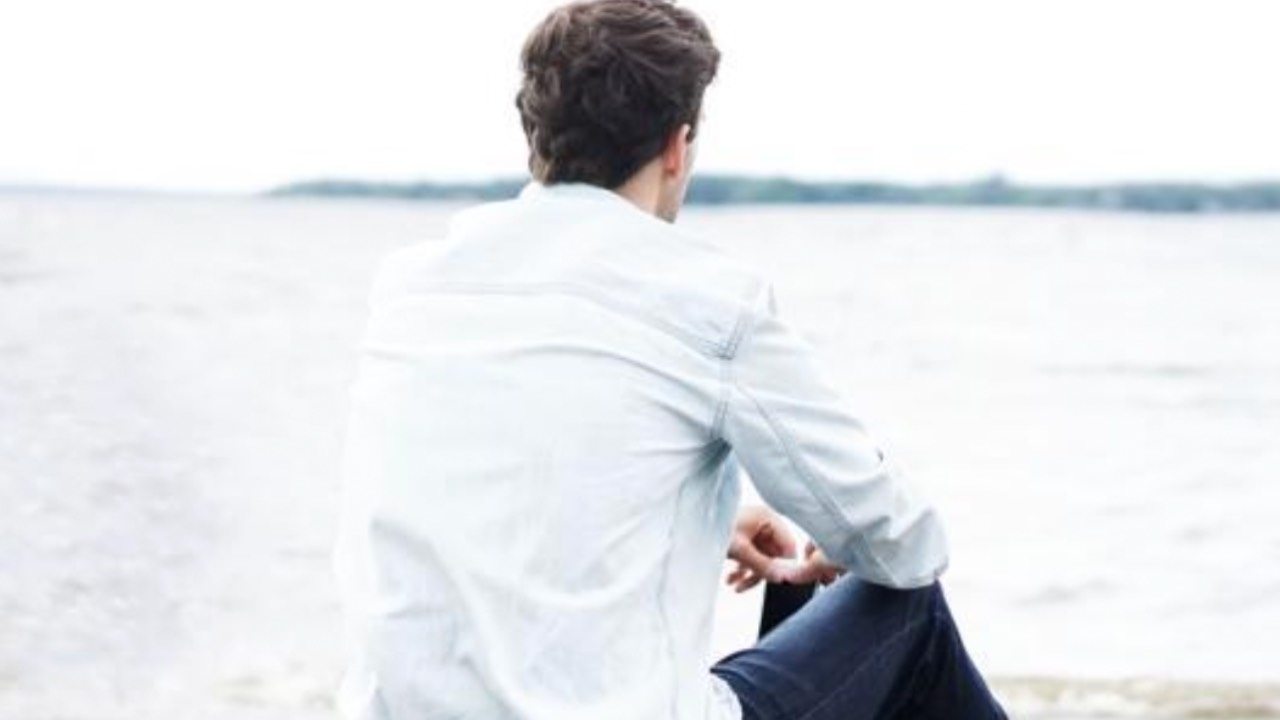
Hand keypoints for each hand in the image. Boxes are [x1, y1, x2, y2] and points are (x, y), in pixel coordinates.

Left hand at [725, 506, 845, 592]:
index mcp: (769, 518)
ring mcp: (754, 529)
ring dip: (749, 573)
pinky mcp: (745, 537)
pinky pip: (752, 557)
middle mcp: (764, 522)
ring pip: (762, 558)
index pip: (789, 546)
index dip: (786, 566)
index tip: (783, 582)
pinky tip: (732, 579)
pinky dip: (743, 569)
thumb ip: (762, 565)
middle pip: (775, 555)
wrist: (691, 523)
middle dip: (761, 573)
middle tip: (747, 586)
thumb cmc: (715, 526)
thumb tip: (783, 580)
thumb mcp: (739, 549)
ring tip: (734, 585)